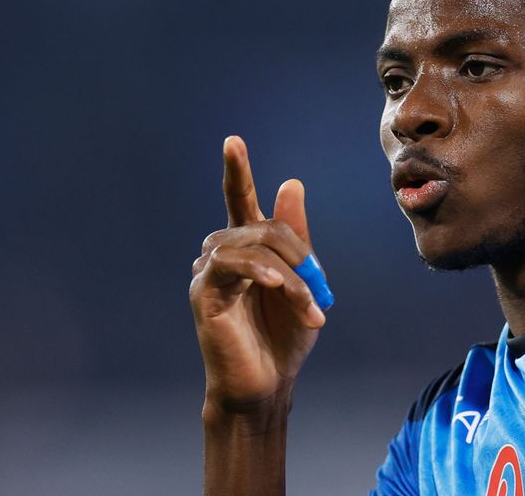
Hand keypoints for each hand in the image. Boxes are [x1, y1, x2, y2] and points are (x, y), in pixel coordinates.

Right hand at [190, 136, 325, 412]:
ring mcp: (209, 272)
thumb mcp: (303, 282)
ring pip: (256, 247)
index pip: (239, 200)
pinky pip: (234, 265)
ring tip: (309, 309)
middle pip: (265, 226)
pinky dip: (263, 273)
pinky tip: (280, 289)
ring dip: (292, 276)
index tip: (233, 141)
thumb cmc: (282, 336)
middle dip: (302, 257)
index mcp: (247, 247)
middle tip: (321, 294)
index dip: (237, 170)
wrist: (267, 384)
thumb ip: (296, 236)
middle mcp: (222, 253)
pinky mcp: (203, 293)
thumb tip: (290, 182)